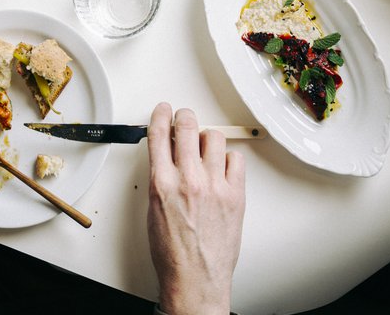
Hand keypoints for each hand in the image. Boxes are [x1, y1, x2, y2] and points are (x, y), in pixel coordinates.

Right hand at [146, 104, 244, 314]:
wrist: (196, 280)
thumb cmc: (172, 252)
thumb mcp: (154, 208)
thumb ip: (161, 176)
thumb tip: (167, 154)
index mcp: (162, 183)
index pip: (159, 133)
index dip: (160, 114)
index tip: (164, 109)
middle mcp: (189, 180)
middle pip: (187, 126)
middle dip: (184, 117)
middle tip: (184, 118)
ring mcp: (215, 186)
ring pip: (214, 137)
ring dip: (206, 138)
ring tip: (204, 148)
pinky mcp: (236, 195)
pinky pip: (236, 159)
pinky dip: (228, 159)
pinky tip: (222, 167)